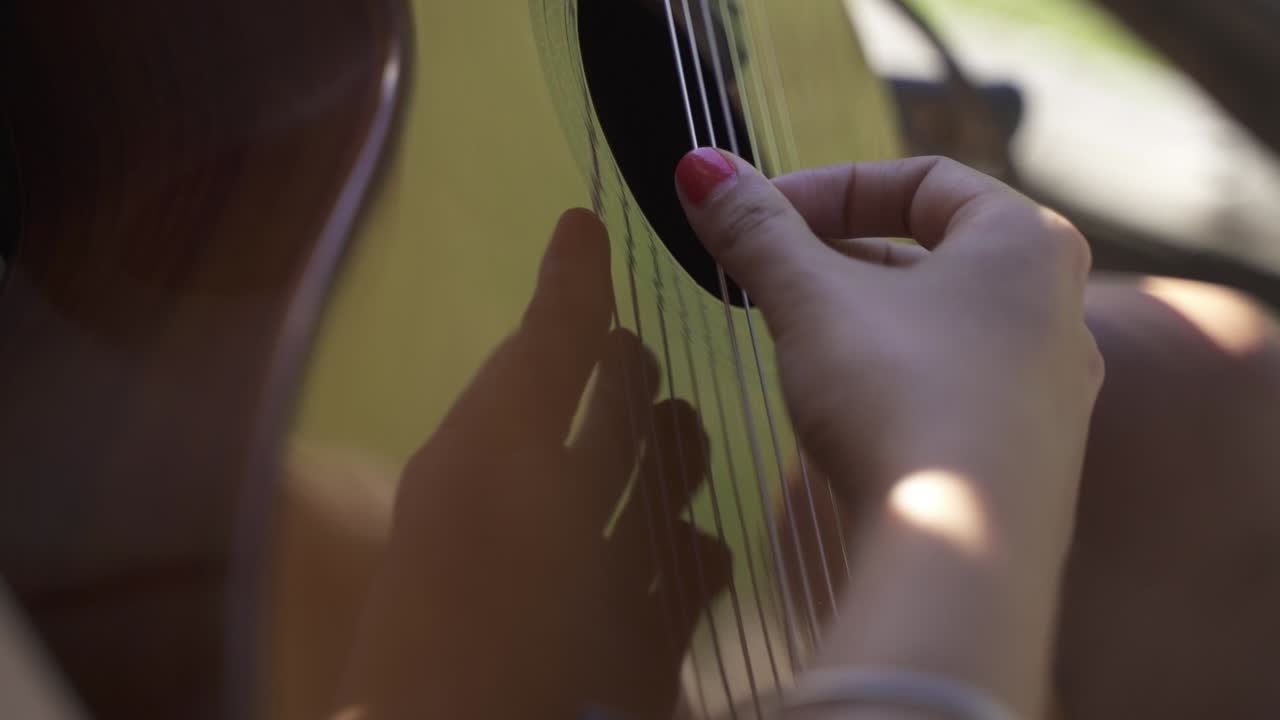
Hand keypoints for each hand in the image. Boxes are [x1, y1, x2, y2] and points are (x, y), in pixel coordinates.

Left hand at [338, 209, 729, 719]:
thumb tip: (577, 223)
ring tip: (697, 447)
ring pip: (639, 507)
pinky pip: (671, 587)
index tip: (641, 294)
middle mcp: (534, 518)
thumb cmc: (494, 585)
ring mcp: (582, 587)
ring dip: (673, 474)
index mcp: (490, 459)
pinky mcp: (628, 649)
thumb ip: (551, 341)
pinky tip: (712, 550)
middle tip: (674, 381)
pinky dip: (694, 562)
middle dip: (636, 403)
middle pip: (596, 439)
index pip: (546, 371)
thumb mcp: (511, 445)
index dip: (588, 327)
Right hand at [676, 151, 1102, 554]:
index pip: (921, 177)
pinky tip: (841, 408)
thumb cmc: (899, 395)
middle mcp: (1058, 306)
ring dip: (861, 315)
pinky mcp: (1027, 453)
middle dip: (836, 253)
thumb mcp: (812, 299)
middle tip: (764, 274)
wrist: (959, 555)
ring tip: (793, 337)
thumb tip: (699, 167)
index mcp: (1025, 242)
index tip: (757, 217)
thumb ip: (756, 229)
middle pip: (930, 249)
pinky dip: (892, 374)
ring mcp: (1050, 387)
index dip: (827, 186)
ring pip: (940, 321)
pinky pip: (952, 383)